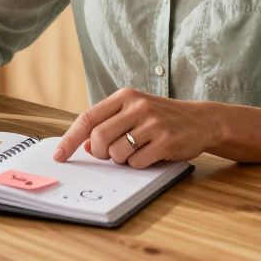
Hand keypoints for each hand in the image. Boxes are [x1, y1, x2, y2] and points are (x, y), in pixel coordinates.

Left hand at [53, 87, 218, 168]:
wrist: (201, 120)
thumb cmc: (161, 117)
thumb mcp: (134, 112)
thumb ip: (108, 125)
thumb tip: (83, 146)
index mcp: (125, 96)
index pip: (88, 118)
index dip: (70, 138)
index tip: (59, 155)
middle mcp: (137, 106)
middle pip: (98, 138)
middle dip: (99, 153)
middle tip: (108, 154)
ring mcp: (152, 123)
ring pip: (116, 153)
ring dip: (121, 159)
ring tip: (135, 150)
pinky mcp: (165, 141)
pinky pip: (136, 162)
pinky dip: (138, 164)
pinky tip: (149, 154)